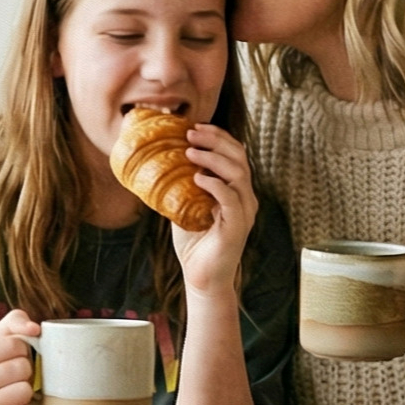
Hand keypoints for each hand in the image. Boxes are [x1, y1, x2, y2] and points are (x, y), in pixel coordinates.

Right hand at [0, 309, 39, 404]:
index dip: (21, 349)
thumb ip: (14, 322)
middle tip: (12, 378)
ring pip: (25, 392)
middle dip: (25, 371)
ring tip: (11, 394)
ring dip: (25, 392)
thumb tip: (34, 328)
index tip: (11, 358)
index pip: (15, 343)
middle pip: (22, 367)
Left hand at [169, 124, 257, 296]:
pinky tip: (197, 178)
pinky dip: (215, 185)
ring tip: (190, 151)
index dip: (218, 136)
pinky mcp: (237, 227)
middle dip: (215, 140)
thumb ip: (182, 185)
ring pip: (238, 174)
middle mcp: (245, 198)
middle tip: (190, 133)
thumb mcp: (186, 206)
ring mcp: (244, 212)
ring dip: (214, 159)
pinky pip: (231, 199)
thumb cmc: (195, 243)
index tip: (195, 127)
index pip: (235, 153)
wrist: (202, 278)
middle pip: (239, 157)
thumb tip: (159, 162)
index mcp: (236, 190)